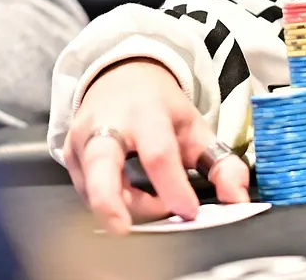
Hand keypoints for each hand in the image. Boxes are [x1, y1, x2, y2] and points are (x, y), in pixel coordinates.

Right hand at [65, 59, 248, 234]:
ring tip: (151, 202)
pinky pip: (86, 191)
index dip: (173, 187)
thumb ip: (221, 163)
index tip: (190, 211)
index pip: (158, 154)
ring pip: (92, 186)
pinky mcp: (68, 155)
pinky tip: (129, 196)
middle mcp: (107, 123)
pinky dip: (110, 202)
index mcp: (146, 111)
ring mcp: (82, 139)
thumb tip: (238, 198)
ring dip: (122, 207)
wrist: (120, 77)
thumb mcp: (195, 126)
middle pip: (101, 166)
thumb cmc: (159, 107)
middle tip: (124, 229)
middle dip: (110, 201)